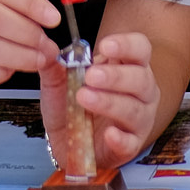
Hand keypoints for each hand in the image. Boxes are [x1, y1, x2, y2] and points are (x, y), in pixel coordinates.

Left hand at [39, 30, 161, 171]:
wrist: (68, 141)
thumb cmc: (73, 106)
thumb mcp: (59, 83)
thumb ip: (54, 66)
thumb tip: (48, 50)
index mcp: (128, 67)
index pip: (140, 48)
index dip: (127, 45)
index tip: (104, 46)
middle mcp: (141, 91)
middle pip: (141, 78)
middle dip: (116, 76)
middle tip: (91, 76)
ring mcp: (139, 119)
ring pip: (134, 109)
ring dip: (110, 102)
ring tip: (85, 98)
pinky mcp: (131, 145)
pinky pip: (130, 143)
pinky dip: (120, 138)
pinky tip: (109, 133)